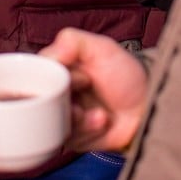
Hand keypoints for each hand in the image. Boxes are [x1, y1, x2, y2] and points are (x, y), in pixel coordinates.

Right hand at [40, 28, 148, 152]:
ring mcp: (62, 116)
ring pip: (50, 122)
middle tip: (86, 89)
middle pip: (39, 101)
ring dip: (77, 118)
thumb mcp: (102, 48)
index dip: (50, 77)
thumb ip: (72, 41)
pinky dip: (86, 130)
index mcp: (57, 69)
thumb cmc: (126, 73)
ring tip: (99, 112)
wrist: (147, 104)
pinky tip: (102, 121)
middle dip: (65, 99)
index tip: (72, 76)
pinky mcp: (71, 137)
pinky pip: (65, 138)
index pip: (33, 74)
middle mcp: (55, 93)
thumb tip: (50, 53)